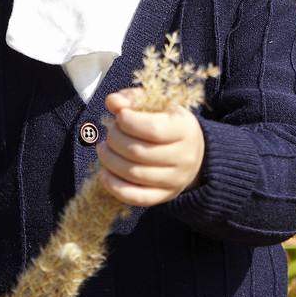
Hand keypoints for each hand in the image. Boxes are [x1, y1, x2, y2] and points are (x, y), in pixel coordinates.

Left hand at [95, 88, 205, 206]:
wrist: (192, 152)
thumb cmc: (168, 122)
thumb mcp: (158, 104)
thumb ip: (134, 99)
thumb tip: (112, 102)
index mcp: (185, 129)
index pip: (153, 129)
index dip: (129, 122)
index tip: (120, 116)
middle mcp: (184, 157)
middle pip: (139, 152)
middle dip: (115, 140)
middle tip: (110, 132)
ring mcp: (175, 180)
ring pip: (134, 174)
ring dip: (110, 160)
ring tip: (104, 149)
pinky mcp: (164, 196)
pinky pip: (137, 197)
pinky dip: (115, 187)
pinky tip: (104, 174)